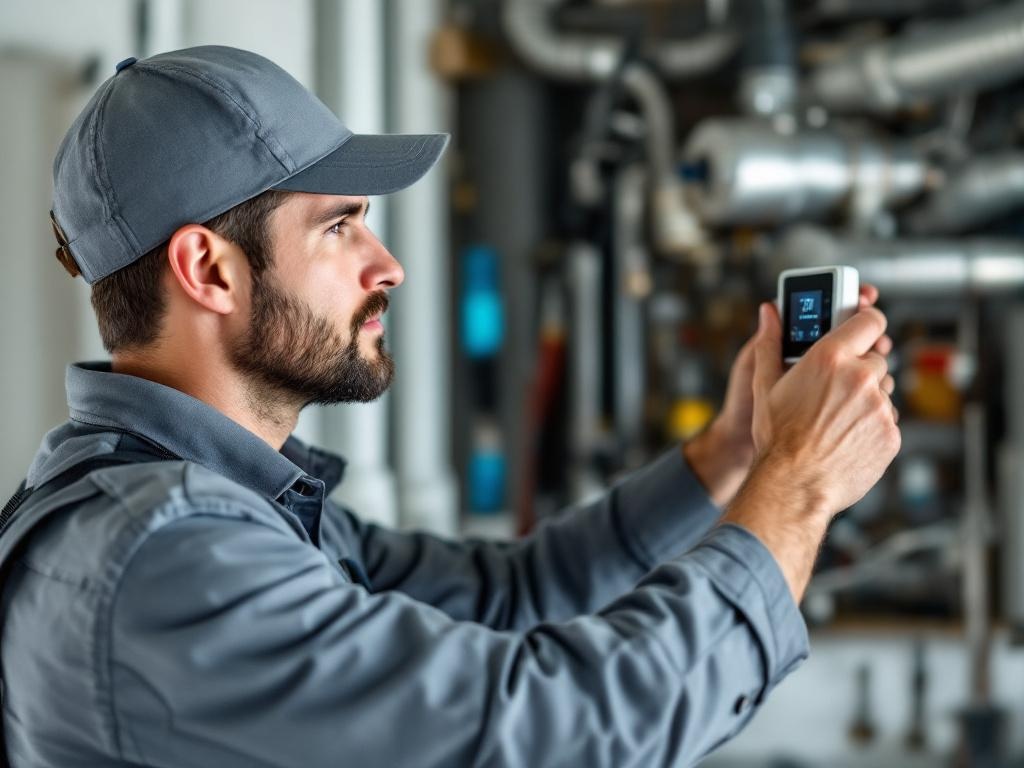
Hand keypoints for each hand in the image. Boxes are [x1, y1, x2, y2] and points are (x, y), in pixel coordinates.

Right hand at [720, 296, 899, 600]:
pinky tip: (845, 437)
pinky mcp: (891, 434)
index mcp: (830, 358)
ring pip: (882, 391)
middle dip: (859, 369)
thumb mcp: (765, 385)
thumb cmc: (777, 437)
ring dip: (866, 399)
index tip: (862, 326)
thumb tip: (769, 312)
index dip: (867, 321)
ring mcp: (879, 407)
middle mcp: (860, 377)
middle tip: (834, 389)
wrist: (793, 485)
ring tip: (835, 420)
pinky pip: (887, 420)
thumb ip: (770, 342)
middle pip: (876, 358)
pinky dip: (871, 425)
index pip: (870, 320)